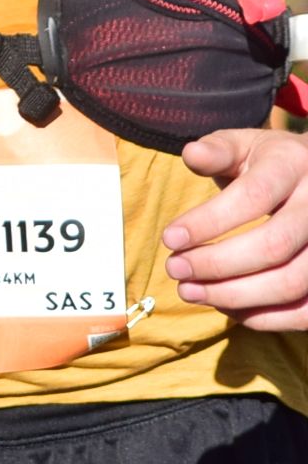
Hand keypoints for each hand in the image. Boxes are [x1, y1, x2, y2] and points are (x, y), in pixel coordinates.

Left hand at [165, 127, 307, 326]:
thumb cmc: (270, 164)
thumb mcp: (245, 146)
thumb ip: (217, 151)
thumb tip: (191, 154)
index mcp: (293, 165)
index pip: (253, 196)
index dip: (209, 221)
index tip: (169, 239)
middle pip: (274, 245)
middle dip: (217, 264)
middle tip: (175, 270)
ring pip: (293, 282)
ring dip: (236, 295)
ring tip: (191, 292)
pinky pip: (307, 310)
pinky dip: (266, 317)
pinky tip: (228, 308)